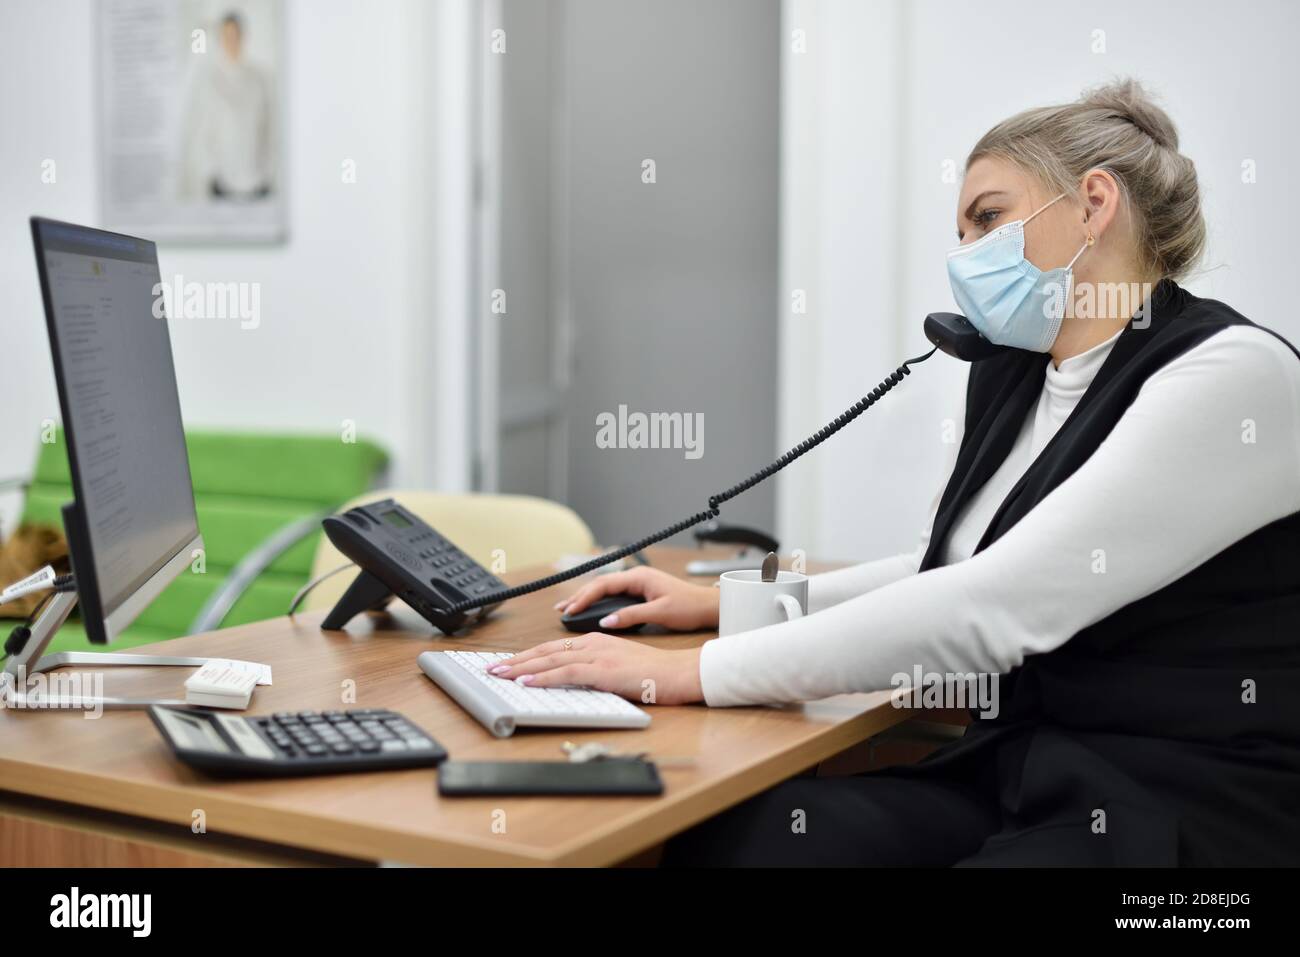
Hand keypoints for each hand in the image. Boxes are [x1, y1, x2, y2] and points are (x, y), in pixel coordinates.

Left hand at [488, 633, 703, 704]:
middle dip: (517, 659)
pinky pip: (566, 673)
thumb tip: (574, 684)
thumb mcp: (620, 670)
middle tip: (492, 667)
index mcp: (597, 642)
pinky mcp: (604, 670)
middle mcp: (594, 644)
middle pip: (547, 650)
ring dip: (522, 666)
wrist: (682, 672)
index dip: (529, 655)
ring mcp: (598, 655)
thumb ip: (597, 672)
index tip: (509, 663)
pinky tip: (527, 681)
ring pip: (551, 659)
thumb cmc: (656, 674)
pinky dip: (543, 676)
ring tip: (500, 673)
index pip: (555, 647)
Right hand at [553, 566, 719, 630]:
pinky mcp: (641, 593)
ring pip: (606, 590)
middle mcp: (636, 577)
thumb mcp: (660, 612)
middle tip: (561, 610)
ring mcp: (638, 584)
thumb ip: (632, 616)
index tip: (571, 610)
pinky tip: (590, 611)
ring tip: (568, 610)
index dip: (585, 597)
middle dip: (579, 596)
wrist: (709, 606)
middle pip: (600, 585)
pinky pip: (614, 596)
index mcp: (639, 577)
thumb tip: (606, 621)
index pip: (604, 585)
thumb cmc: (690, 607)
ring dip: (587, 599)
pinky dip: (599, 603)